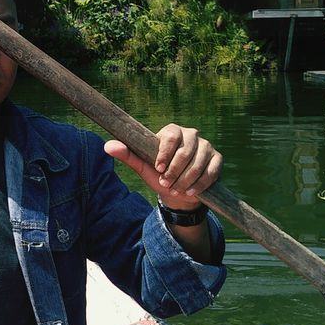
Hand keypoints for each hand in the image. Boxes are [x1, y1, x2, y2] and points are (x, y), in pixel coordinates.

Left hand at [104, 124, 221, 210]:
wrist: (178, 191)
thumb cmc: (158, 174)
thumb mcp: (142, 166)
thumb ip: (127, 155)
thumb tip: (107, 146)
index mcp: (172, 131)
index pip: (170, 136)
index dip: (165, 154)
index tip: (158, 169)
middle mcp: (191, 134)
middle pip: (185, 151)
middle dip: (175, 171)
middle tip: (165, 184)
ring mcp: (206, 146)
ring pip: (198, 163)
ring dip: (186, 180)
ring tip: (176, 191)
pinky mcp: (217, 159)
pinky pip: (211, 171)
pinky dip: (200, 184)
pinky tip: (190, 192)